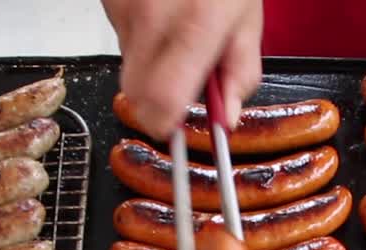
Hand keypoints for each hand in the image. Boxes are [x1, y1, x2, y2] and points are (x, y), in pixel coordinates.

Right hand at [102, 0, 263, 139]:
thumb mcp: (247, 16)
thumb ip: (240, 71)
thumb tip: (226, 117)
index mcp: (197, 26)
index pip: (162, 102)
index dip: (166, 123)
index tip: (175, 123)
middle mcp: (154, 17)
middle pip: (135, 93)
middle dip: (155, 97)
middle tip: (180, 77)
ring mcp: (124, 6)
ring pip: (127, 63)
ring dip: (149, 60)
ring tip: (175, 27)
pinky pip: (119, 33)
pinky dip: (139, 32)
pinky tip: (159, 8)